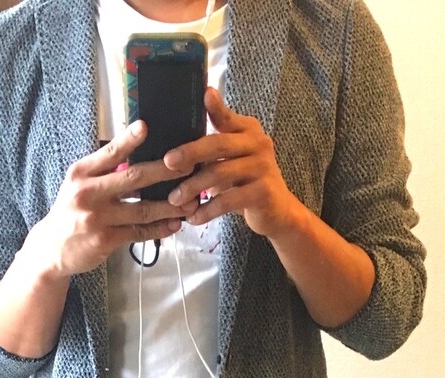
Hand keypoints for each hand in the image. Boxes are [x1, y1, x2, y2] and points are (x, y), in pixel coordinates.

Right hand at [29, 122, 185, 278]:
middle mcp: (88, 193)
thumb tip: (133, 149)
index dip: (128, 139)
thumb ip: (103, 169)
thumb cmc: (72, 210)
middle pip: (134, 178)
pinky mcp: (105, 240)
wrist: (52, 248)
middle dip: (164, 172)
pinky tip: (174, 225)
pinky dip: (159, 229)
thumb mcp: (78, 183)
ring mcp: (97, 218)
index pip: (109, 153)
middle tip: (188, 166)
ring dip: (170, 206)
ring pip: (142, 210)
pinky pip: (139, 233)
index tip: (146, 126)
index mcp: (82, 173)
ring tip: (191, 203)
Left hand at [164, 88, 297, 238]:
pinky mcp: (263, 192)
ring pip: (220, 173)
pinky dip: (207, 210)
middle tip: (167, 162)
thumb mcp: (231, 160)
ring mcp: (263, 167)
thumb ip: (212, 148)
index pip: (227, 117)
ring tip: (174, 199)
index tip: (204, 94)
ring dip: (193, 187)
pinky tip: (193, 217)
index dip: (216, 106)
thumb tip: (173, 148)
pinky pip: (228, 200)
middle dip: (190, 153)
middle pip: (219, 144)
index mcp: (248, 130)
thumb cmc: (245, 182)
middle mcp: (258, 143)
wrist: (277, 210)